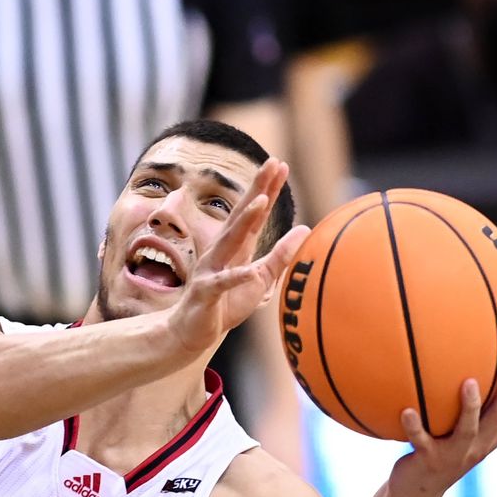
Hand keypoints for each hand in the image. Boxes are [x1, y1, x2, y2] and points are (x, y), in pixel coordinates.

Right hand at [169, 158, 310, 353]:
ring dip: (244, 221)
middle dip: (257, 190)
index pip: (254, 213)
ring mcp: (211, 271)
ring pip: (229, 242)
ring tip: (260, 201)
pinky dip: (235, 278)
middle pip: (241, 216)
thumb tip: (305, 228)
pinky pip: (222, 284)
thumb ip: (281, 255)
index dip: (267, 189)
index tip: (279, 164)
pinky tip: (249, 272)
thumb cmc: (225, 304)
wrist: (190, 332)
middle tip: (271, 163)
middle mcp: (221, 252)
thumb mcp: (260, 278)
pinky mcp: (206, 294)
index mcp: (236, 247)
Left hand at [393, 353, 496, 496]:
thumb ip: (456, 407)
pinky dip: (414, 426)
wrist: (414, 493)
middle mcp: (477, 445)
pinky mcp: (429, 460)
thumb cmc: (432, 452)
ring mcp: (454, 454)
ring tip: (469, 382)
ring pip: (467, 429)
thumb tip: (452, 366)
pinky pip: (421, 440)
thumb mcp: (450, 430)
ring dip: (470, 406)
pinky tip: (406, 410)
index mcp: (487, 437)